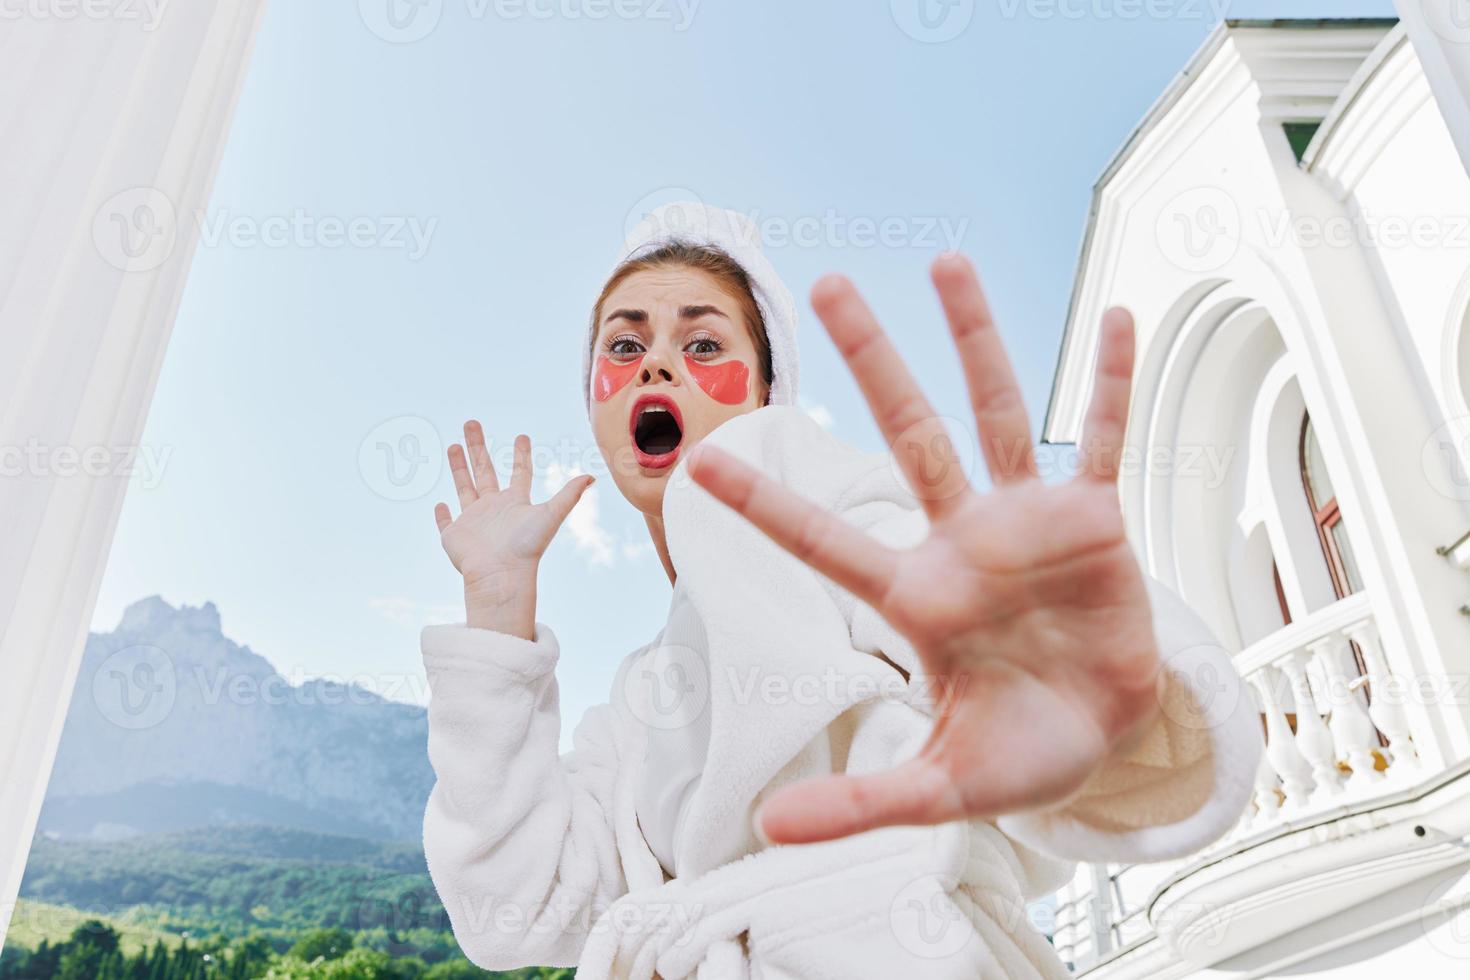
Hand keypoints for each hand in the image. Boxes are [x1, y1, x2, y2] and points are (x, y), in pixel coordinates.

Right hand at [434, 420, 594, 637]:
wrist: (501, 575)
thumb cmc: (527, 547)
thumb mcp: (551, 515)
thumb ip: (569, 495)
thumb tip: (592, 476)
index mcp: (515, 502)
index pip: (519, 473)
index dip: (521, 455)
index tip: (522, 437)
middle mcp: (494, 509)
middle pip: (484, 470)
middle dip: (477, 447)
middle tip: (470, 423)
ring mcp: (473, 521)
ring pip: (463, 487)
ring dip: (458, 467)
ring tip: (452, 444)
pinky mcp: (455, 535)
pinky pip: (446, 523)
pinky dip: (443, 515)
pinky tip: (440, 504)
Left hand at [685, 253, 1161, 844]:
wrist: (1107, 741)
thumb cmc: (1018, 752)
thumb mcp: (940, 788)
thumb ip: (861, 804)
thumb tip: (769, 834)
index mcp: (916, 597)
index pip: (824, 540)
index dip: (766, 504)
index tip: (700, 459)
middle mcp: (962, 542)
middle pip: (905, 435)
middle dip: (871, 364)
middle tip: (827, 285)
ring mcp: (1028, 523)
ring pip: (993, 414)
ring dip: (975, 339)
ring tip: (947, 260)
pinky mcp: (1097, 524)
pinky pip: (1103, 442)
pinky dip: (1111, 388)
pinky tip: (1122, 319)